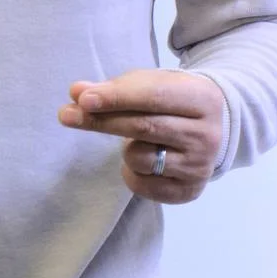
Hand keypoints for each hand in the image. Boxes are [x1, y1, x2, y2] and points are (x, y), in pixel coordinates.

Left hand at [58, 69, 225, 203]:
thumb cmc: (171, 103)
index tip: (83, 99)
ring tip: (135, 140)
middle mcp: (207, 134)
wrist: (209, 132)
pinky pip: (141, 184)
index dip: (116, 97)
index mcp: (203, 98)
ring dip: (124, 148)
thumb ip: (113, 88)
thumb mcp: (150, 86)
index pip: (154, 96)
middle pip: (143, 127)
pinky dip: (130, 171)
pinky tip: (143, 161)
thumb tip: (76, 92)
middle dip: (101, 121)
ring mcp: (199, 165)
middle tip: (67, 115)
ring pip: (139, 157)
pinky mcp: (188, 191)